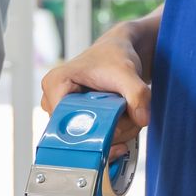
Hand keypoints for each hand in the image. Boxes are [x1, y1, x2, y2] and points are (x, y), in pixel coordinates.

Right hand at [40, 28, 151, 160]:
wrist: (118, 53)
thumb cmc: (115, 57)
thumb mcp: (127, 72)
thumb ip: (137, 94)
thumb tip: (142, 120)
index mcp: (55, 85)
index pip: (66, 125)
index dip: (93, 134)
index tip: (118, 130)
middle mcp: (53, 101)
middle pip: (79, 137)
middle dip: (111, 134)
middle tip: (130, 116)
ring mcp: (63, 114)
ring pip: (89, 142)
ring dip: (116, 135)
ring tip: (128, 113)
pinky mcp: (74, 122)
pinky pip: (94, 141)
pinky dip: (115, 135)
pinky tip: (125, 120)